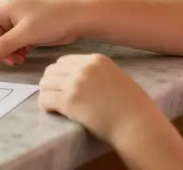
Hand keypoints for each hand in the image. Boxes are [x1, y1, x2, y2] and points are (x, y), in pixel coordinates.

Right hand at [0, 0, 84, 64]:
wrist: (81, 17)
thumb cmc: (54, 19)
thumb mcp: (26, 34)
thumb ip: (4, 45)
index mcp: (4, 5)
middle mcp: (9, 8)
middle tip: (6, 60)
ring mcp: (19, 16)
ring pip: (2, 38)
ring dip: (6, 51)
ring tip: (18, 59)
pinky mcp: (29, 25)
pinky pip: (13, 39)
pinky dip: (15, 49)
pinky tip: (24, 55)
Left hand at [38, 54, 153, 144]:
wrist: (136, 124)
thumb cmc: (132, 106)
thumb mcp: (115, 77)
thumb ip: (96, 74)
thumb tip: (77, 80)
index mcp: (95, 59)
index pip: (64, 61)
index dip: (60, 74)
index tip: (62, 85)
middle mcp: (83, 68)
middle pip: (52, 70)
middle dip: (51, 83)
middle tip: (55, 95)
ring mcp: (75, 83)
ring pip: (45, 83)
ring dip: (47, 93)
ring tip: (53, 104)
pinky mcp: (69, 101)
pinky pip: (45, 99)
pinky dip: (45, 105)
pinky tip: (52, 111)